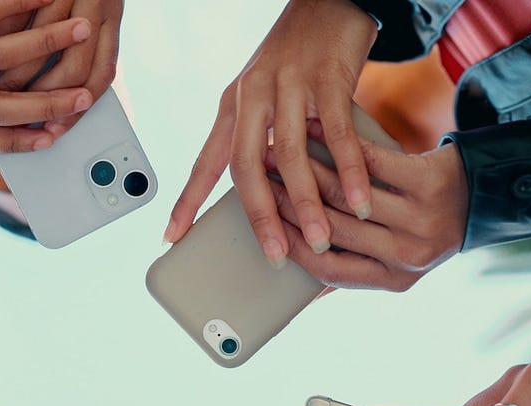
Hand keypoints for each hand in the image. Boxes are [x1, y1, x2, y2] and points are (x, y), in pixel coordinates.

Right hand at [0, 0, 122, 134]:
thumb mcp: (92, 10)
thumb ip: (84, 45)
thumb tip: (60, 95)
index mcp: (111, 15)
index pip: (101, 75)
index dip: (78, 110)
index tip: (55, 129)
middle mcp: (99, 2)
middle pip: (74, 67)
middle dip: (44, 98)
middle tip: (23, 114)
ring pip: (44, 46)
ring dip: (19, 71)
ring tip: (0, 87)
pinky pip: (22, 12)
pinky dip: (5, 33)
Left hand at [166, 0, 378, 265]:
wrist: (330, 1)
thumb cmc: (298, 58)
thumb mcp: (268, 96)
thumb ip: (265, 140)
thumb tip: (271, 198)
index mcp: (233, 106)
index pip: (205, 162)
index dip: (187, 201)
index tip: (171, 237)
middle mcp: (252, 96)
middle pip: (245, 166)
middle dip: (258, 216)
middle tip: (271, 255)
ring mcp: (289, 86)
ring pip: (290, 155)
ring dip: (306, 203)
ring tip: (321, 240)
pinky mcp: (328, 78)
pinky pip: (338, 133)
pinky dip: (350, 170)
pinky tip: (359, 200)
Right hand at [267, 140, 466, 291]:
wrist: (485, 191)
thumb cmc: (427, 223)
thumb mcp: (399, 257)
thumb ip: (356, 267)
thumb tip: (300, 289)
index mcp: (395, 279)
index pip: (328, 270)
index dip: (291, 245)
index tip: (261, 221)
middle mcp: (410, 256)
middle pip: (334, 229)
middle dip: (290, 201)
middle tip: (260, 178)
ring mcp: (423, 220)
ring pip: (348, 194)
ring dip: (307, 169)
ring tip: (280, 152)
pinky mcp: (431, 182)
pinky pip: (373, 161)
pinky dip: (339, 143)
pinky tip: (316, 129)